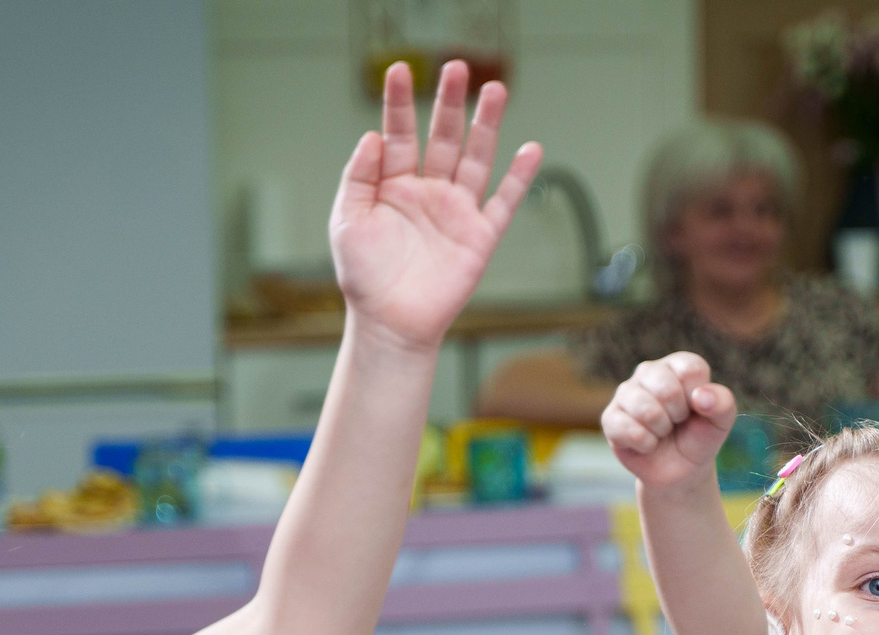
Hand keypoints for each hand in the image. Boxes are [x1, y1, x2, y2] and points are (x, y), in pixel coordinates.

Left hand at [331, 61, 542, 352]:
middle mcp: (428, 192)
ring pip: (475, 159)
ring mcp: (456, 212)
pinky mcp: (479, 238)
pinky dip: (519, 178)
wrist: (391, 324)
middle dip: (450, 102)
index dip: (400, 103)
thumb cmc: (364, 278)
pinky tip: (530, 150)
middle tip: (456, 67)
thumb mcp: (347, 221)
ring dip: (486, 126)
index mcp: (394, 185)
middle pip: (444, 137)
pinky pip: (504, 203)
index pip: (400, 134)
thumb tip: (372, 137)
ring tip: (494, 90)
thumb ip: (358, 177)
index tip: (400, 70)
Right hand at [603, 352, 738, 488]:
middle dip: (678, 415)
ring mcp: (626, 393)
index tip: (696, 409)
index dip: (697, 397)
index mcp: (677, 365)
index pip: (690, 369)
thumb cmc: (699, 438)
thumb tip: (700, 397)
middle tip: (678, 422)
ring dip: (662, 430)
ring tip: (663, 432)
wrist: (680, 471)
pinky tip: (648, 444)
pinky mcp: (610, 417)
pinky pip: (628, 429)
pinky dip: (646, 444)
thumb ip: (723, 403)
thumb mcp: (721, 422)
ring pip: (646, 409)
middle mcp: (649, 372)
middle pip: (666, 388)